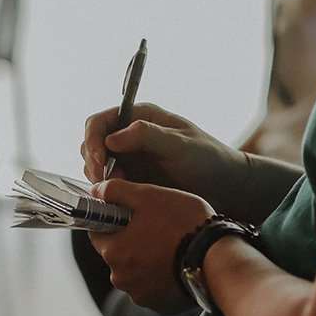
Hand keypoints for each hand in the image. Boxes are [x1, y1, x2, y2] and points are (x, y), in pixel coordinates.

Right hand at [81, 103, 245, 207]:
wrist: (223, 187)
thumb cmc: (207, 159)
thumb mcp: (180, 145)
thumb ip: (147, 136)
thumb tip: (112, 138)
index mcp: (139, 117)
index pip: (100, 121)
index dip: (93, 140)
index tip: (101, 162)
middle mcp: (129, 135)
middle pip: (91, 143)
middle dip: (93, 162)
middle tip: (107, 182)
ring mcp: (129, 158)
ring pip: (96, 165)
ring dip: (99, 178)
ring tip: (120, 189)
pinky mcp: (132, 179)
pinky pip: (108, 183)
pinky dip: (108, 190)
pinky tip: (123, 197)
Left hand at [89, 179, 214, 313]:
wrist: (218, 259)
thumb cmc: (183, 223)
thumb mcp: (149, 196)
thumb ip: (117, 191)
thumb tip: (96, 190)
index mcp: (113, 251)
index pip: (98, 232)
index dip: (113, 220)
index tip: (132, 214)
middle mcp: (121, 278)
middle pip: (118, 253)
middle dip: (132, 241)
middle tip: (159, 227)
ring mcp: (141, 295)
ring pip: (136, 271)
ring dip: (146, 260)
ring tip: (173, 246)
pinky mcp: (160, 306)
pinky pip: (153, 288)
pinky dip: (161, 277)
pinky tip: (179, 264)